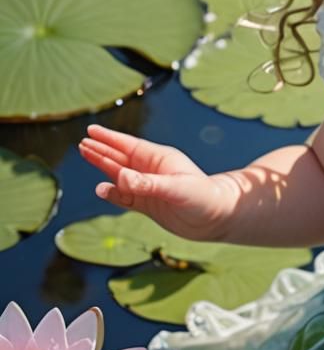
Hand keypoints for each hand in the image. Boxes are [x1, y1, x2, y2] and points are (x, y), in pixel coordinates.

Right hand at [78, 124, 238, 241]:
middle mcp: (152, 171)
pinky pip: (125, 197)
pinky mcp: (149, 205)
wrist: (216, 218)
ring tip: (86, 156)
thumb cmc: (203, 196)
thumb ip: (147, 184)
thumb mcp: (175, 188)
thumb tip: (119, 177)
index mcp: (160, 159)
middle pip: (121, 157)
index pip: (129, 146)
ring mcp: (149, 188)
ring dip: (103, 167)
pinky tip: (101, 189)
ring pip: (120, 175)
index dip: (109, 139)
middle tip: (81, 144)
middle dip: (101, 150)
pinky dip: (112, 193)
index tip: (91, 131)